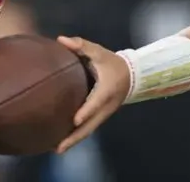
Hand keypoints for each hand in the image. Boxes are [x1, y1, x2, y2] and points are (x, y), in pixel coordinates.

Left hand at [54, 36, 130, 153]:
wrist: (132, 75)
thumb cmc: (112, 63)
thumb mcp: (99, 52)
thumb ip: (81, 45)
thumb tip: (61, 40)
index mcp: (106, 90)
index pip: (96, 102)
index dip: (86, 111)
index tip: (74, 120)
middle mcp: (105, 106)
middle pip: (90, 125)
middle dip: (75, 137)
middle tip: (58, 148)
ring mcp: (104, 114)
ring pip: (89, 130)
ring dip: (74, 140)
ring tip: (56, 149)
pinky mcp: (101, 116)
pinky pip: (89, 128)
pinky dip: (77, 136)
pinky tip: (63, 141)